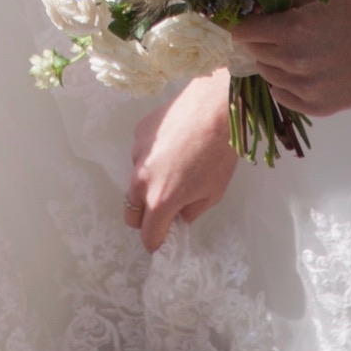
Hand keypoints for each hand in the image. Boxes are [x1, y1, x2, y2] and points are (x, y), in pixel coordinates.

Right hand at [125, 74, 237, 251]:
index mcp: (160, 200)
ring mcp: (136, 154)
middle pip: (131, 211)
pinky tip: (173, 145)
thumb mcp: (213, 193)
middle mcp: (140, 180)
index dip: (155, 242)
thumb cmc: (219, 154)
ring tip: (174, 168)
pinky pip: (141, 155)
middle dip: (144, 217)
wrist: (213, 108)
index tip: (160, 242)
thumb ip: (191, 211)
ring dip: (148, 184)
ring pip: (135, 181)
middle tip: (163, 210)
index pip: (148, 234)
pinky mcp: (137, 133)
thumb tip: (179, 216)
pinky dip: (152, 158)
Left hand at [229, 0, 350, 116]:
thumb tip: (252, 8)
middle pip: (254, 53)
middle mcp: (292, 61)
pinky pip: (282, 96)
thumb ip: (281, 5)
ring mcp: (304, 87)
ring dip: (274, 63)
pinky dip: (286, 85)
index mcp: (290, 30)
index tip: (251, 25)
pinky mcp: (316, 106)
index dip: (245, 26)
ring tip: (298, 54)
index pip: (243, 32)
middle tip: (282, 37)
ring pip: (267, 75)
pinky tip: (304, 73)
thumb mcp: (316, 1)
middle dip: (262, 43)